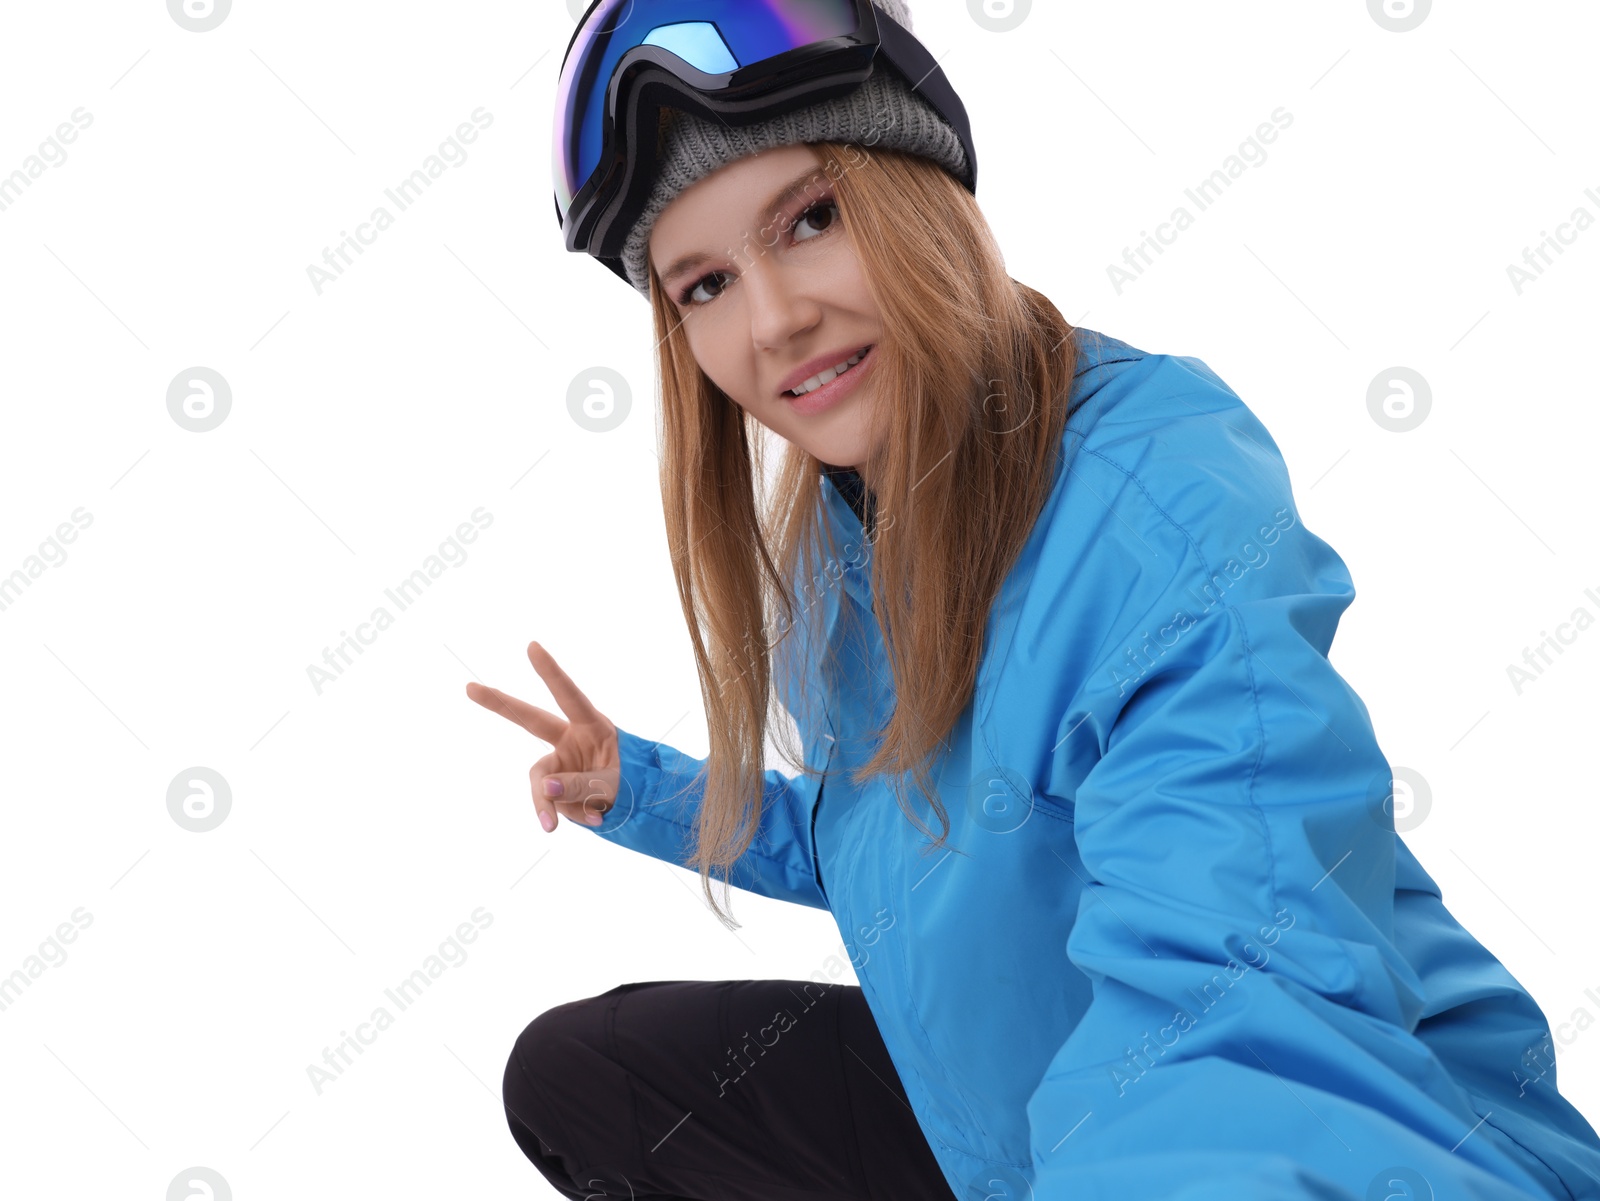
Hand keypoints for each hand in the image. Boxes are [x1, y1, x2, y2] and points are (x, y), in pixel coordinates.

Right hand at [465, 641, 620, 832]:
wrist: (636, 805)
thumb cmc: (632, 784)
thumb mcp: (613, 785)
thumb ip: (580, 785)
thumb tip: (546, 789)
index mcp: (593, 727)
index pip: (569, 696)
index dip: (551, 673)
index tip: (532, 646)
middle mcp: (572, 739)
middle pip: (530, 719)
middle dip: (500, 704)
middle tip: (470, 687)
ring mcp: (561, 760)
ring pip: (542, 782)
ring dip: (550, 804)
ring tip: (561, 824)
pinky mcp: (556, 783)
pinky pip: (551, 802)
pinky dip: (567, 814)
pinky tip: (593, 818)